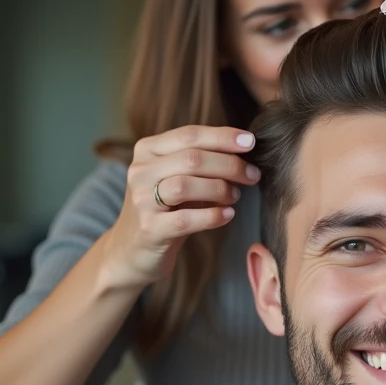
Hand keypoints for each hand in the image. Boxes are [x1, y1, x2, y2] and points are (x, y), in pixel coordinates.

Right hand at [100, 126, 260, 289]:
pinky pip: (186, 219)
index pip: (189, 135)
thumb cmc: (165, 208)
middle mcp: (140, 172)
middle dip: (229, 165)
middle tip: (252, 175)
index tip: (250, 142)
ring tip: (235, 195)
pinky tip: (228, 214)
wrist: (133, 249)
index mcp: (147, 150)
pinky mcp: (150, 229)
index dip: (222, 136)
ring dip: (220, 188)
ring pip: (186, 185)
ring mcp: (142, 201)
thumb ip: (200, 160)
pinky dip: (213, 215)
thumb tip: (244, 147)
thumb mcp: (176, 176)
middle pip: (192, 159)